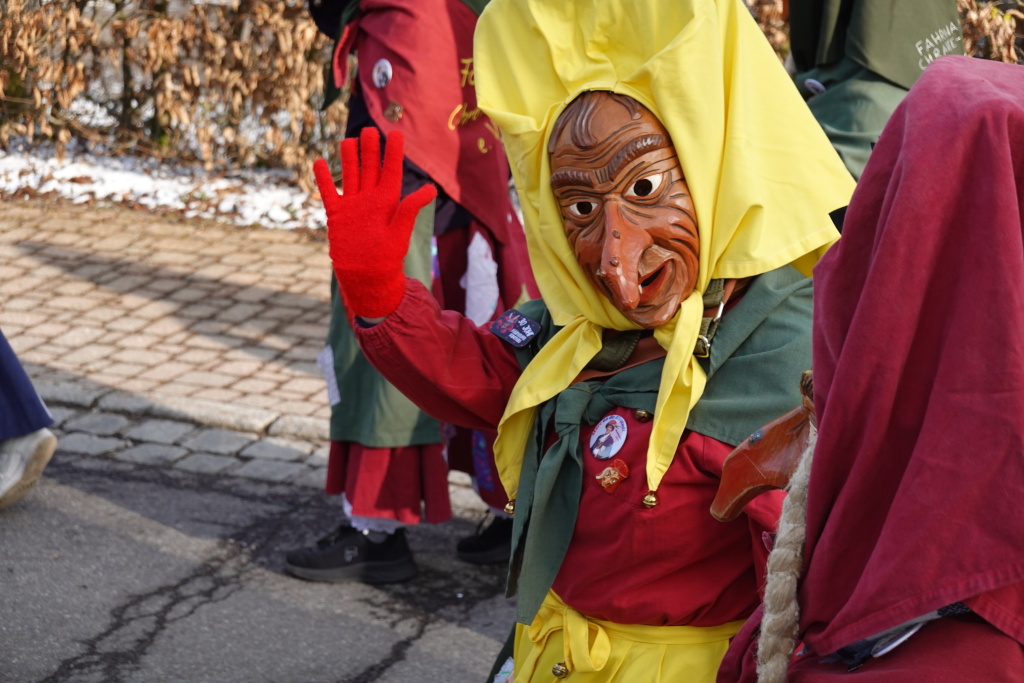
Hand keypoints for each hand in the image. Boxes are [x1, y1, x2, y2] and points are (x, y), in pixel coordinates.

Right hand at [313, 127, 436, 317]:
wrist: (365, 275)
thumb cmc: (387, 257)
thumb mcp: (400, 231)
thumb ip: (410, 208)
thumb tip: (430, 189)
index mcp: (387, 202)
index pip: (391, 171)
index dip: (393, 152)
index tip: (395, 133)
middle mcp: (369, 200)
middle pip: (369, 168)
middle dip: (370, 149)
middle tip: (370, 130)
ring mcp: (352, 206)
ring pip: (350, 175)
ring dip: (349, 158)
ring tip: (349, 140)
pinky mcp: (337, 214)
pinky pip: (329, 192)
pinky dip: (323, 179)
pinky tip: (320, 163)